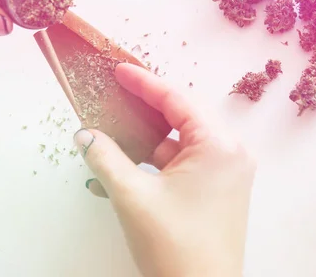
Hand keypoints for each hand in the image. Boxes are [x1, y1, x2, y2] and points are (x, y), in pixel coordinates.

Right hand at [73, 63, 255, 276]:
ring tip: (122, 117)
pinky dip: (162, 152)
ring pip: (185, 137)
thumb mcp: (133, 196)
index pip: (177, 100)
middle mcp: (231, 153)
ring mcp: (228, 172)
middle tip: (119, 88)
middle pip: (184, 114)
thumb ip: (105, 157)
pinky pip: (189, 158)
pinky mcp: (220, 189)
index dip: (144, 82)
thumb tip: (84, 134)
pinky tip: (136, 151)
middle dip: (149, 102)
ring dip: (154, 129)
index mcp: (219, 146)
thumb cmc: (174, 248)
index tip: (119, 69)